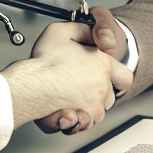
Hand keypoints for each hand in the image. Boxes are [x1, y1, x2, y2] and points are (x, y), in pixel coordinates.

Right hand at [36, 7, 130, 133]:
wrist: (28, 85)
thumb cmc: (42, 61)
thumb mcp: (61, 31)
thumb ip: (83, 30)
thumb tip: (92, 32)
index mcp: (102, 64)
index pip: (125, 76)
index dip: (116, 78)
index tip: (106, 78)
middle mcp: (102, 86)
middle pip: (112, 96)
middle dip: (101, 94)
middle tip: (84, 88)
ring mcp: (94, 104)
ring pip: (99, 111)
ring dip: (89, 106)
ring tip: (71, 98)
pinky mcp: (83, 119)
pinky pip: (87, 122)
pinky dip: (79, 119)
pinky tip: (67, 109)